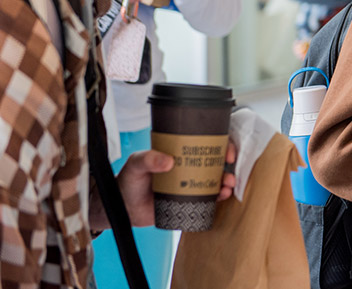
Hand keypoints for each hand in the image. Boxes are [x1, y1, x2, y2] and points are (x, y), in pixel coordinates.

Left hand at [90, 142, 237, 230]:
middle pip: (215, 160)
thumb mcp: (136, 164)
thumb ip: (148, 159)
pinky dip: (219, 197)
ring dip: (226, 181)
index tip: (227, 151)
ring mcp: (189, 184)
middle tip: (229, 168)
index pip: (205, 142)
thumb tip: (168, 161)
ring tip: (227, 186)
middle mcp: (187, 167)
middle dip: (228, 164)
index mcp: (178, 152)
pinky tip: (222, 196)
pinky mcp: (188, 202)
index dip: (222, 144)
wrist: (122, 208)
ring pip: (215, 179)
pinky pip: (208, 198)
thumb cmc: (128, 181)